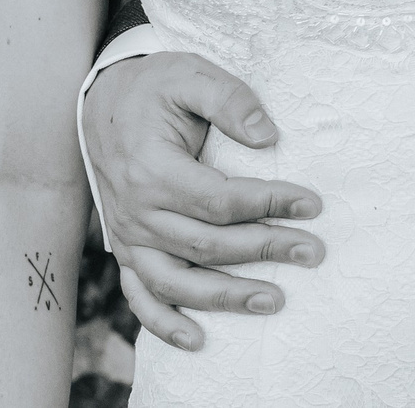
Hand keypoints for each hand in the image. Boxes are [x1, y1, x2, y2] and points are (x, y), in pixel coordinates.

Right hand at [81, 52, 325, 348]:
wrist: (102, 101)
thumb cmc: (155, 87)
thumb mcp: (190, 75)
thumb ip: (230, 100)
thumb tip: (269, 135)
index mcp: (152, 170)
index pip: (220, 200)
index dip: (269, 203)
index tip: (312, 204)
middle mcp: (136, 212)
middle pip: (207, 244)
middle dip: (265, 249)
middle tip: (313, 251)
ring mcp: (128, 236)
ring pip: (176, 281)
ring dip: (225, 296)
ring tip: (274, 300)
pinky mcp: (126, 248)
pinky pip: (140, 295)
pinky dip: (164, 324)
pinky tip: (198, 340)